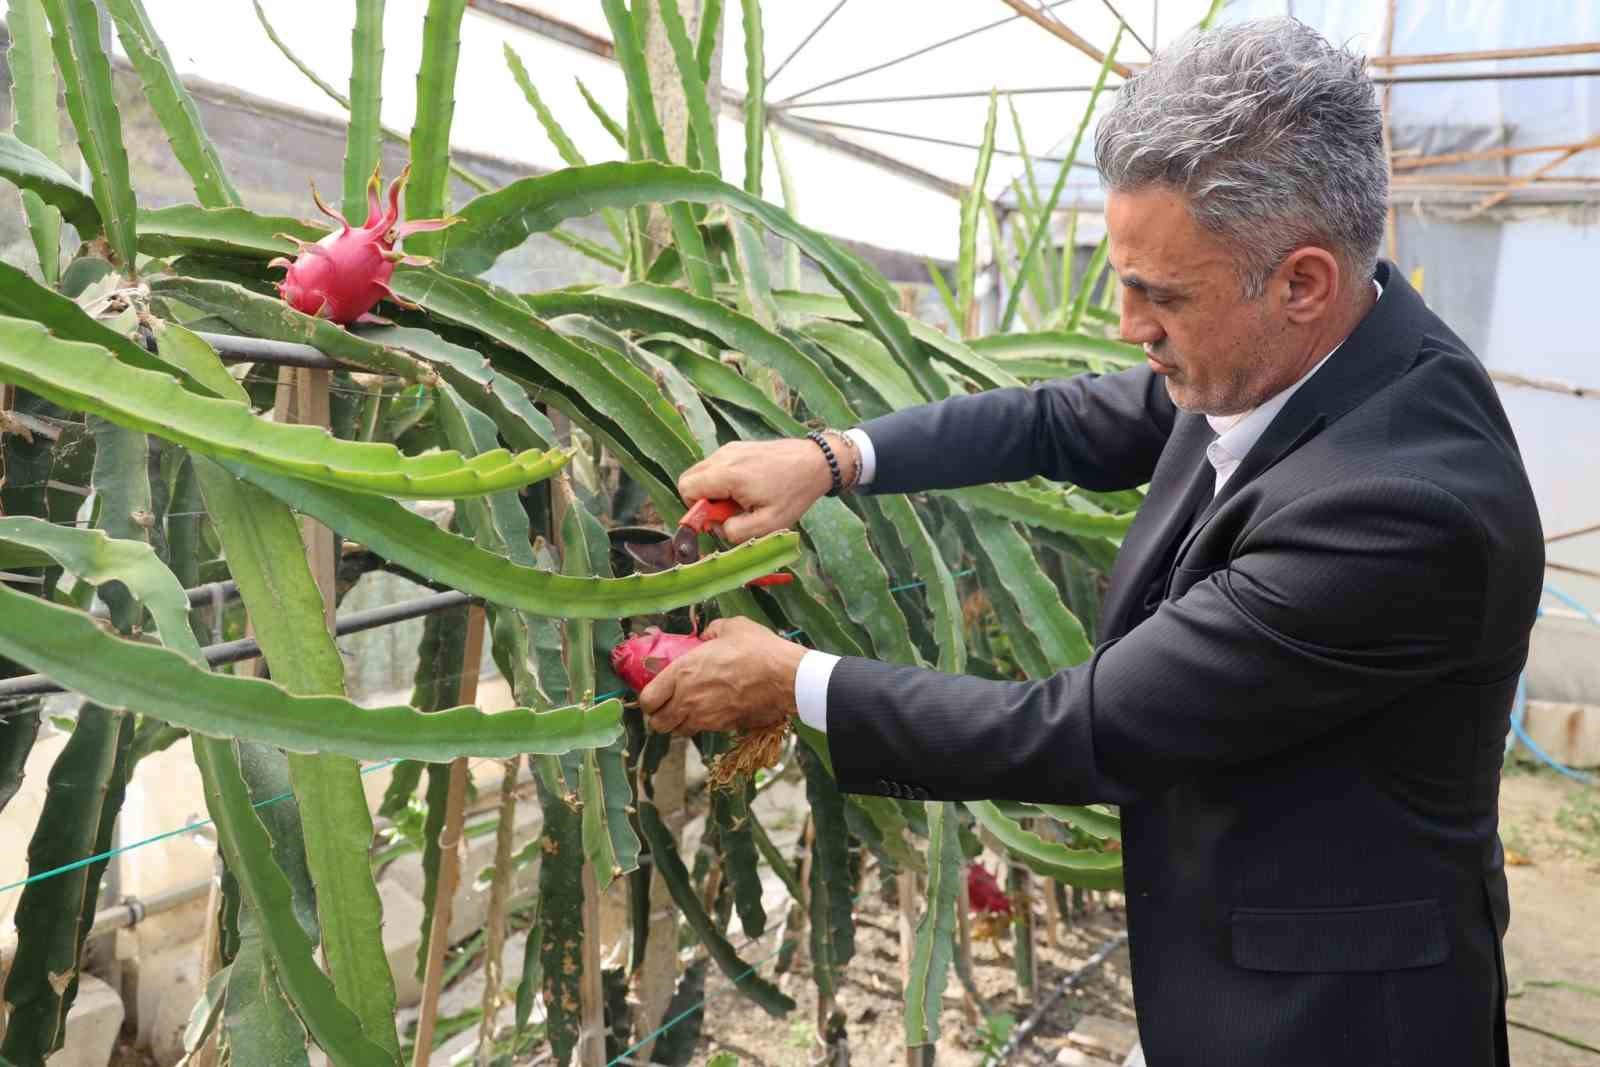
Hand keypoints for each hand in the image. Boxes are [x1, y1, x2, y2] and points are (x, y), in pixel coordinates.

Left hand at [638, 617, 806, 735]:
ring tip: (689, 709)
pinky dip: (702, 725)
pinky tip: (713, 710)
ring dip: (679, 723)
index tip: (655, 694)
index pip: (648, 700)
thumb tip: (707, 636)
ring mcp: (705, 717)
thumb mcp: (731, 627)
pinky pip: (703, 731)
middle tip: (668, 705)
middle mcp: (688, 699)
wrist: (784, 677)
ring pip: (679, 731)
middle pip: (658, 724)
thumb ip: (711, 631)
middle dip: (660, 716)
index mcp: (682, 673)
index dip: (648, 700)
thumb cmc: (757, 650)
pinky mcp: (723, 727)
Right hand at [677, 434, 855, 542]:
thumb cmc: (794, 493)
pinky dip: (723, 481)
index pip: (686, 488)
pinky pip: (716, 466)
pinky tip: (748, 489)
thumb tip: (718, 529)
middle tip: (729, 512)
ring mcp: (730, 449)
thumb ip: (736, 532)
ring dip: (714, 491)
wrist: (815, 462)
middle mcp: (724, 456)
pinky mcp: (737, 447)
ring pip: (703, 472)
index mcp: (728, 474)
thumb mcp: (769, 524)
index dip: (695, 509)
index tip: (718, 519)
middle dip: (702, 500)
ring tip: (742, 500)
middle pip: (690, 478)